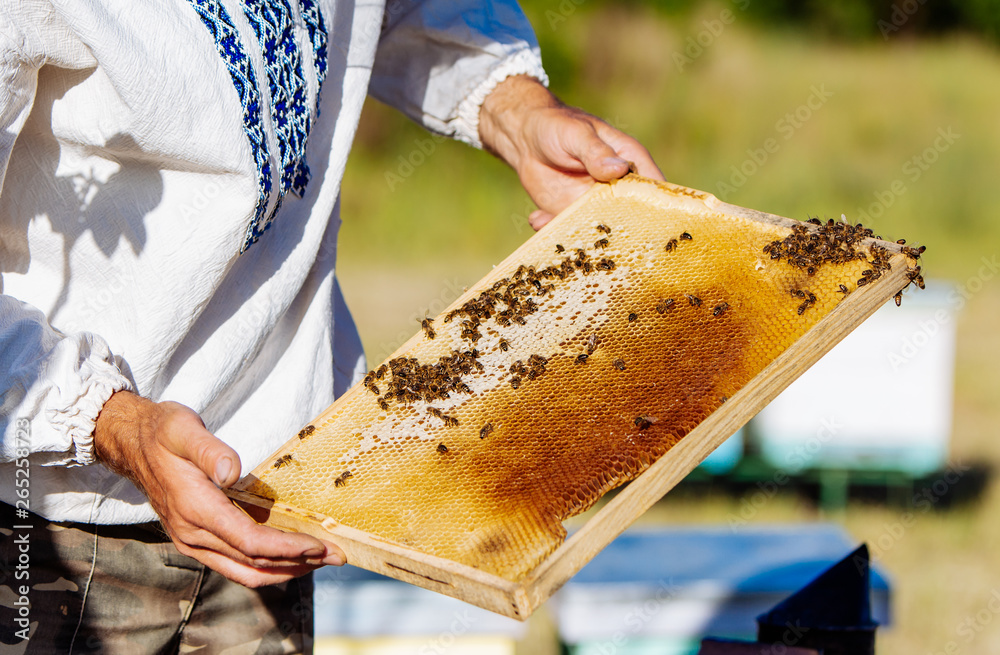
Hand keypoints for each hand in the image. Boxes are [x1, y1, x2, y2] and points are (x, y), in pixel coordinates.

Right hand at [94, 391, 344, 586]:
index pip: (249, 542)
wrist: (133, 443)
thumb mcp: (184, 429)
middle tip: (335, 555)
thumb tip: (232, 471)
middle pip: (252, 565)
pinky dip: (267, 564)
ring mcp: (193, 541)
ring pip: (244, 571)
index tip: (318, 545)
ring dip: (285, 570)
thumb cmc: (163, 432)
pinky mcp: (198, 540)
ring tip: (320, 559)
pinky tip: (291, 553)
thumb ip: (210, 450)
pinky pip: (235, 563)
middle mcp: (193, 535)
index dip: (286, 548)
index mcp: (195, 510)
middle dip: (297, 564)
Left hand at [479, 75, 664, 229]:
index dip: (659, 209)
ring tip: (564, 236)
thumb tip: (620, 169)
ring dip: (586, 239)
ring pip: (601, 231)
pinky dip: (555, 232)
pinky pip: (570, 231)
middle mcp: (618, 188)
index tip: (655, 229)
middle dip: (623, 235)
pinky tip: (537, 219)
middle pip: (632, 218)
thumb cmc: (558, 126)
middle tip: (604, 243)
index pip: (654, 189)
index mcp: (631, 162)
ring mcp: (596, 204)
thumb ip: (596, 152)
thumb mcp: (577, 134)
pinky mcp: (573, 215)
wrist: (525, 138)